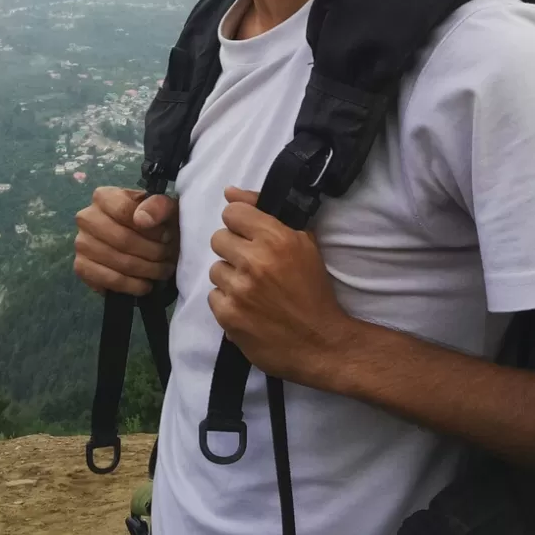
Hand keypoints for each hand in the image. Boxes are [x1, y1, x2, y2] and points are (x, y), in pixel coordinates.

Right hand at [74, 186, 177, 296]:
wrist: (148, 243)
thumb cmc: (156, 223)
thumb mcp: (165, 208)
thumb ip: (158, 206)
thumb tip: (142, 220)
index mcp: (104, 197)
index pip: (125, 212)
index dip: (151, 228)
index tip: (167, 237)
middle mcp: (86, 217)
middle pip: (123, 239)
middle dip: (152, 252)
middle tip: (167, 258)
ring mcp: (81, 243)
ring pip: (118, 262)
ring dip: (146, 270)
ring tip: (161, 271)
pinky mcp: (81, 266)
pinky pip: (107, 280)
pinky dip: (131, 286)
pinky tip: (145, 285)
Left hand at [208, 188, 350, 385]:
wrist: (321, 342)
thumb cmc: (314, 291)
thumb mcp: (303, 244)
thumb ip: (265, 214)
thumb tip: (229, 192)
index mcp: (276, 238)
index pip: (232, 212)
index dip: (240, 224)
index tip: (249, 236)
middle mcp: (255, 261)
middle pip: (218, 239)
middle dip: (233, 250)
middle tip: (251, 265)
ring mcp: (239, 289)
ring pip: (215, 270)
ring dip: (230, 278)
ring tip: (252, 291)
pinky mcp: (228, 316)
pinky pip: (213, 297)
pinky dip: (227, 303)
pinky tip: (247, 309)